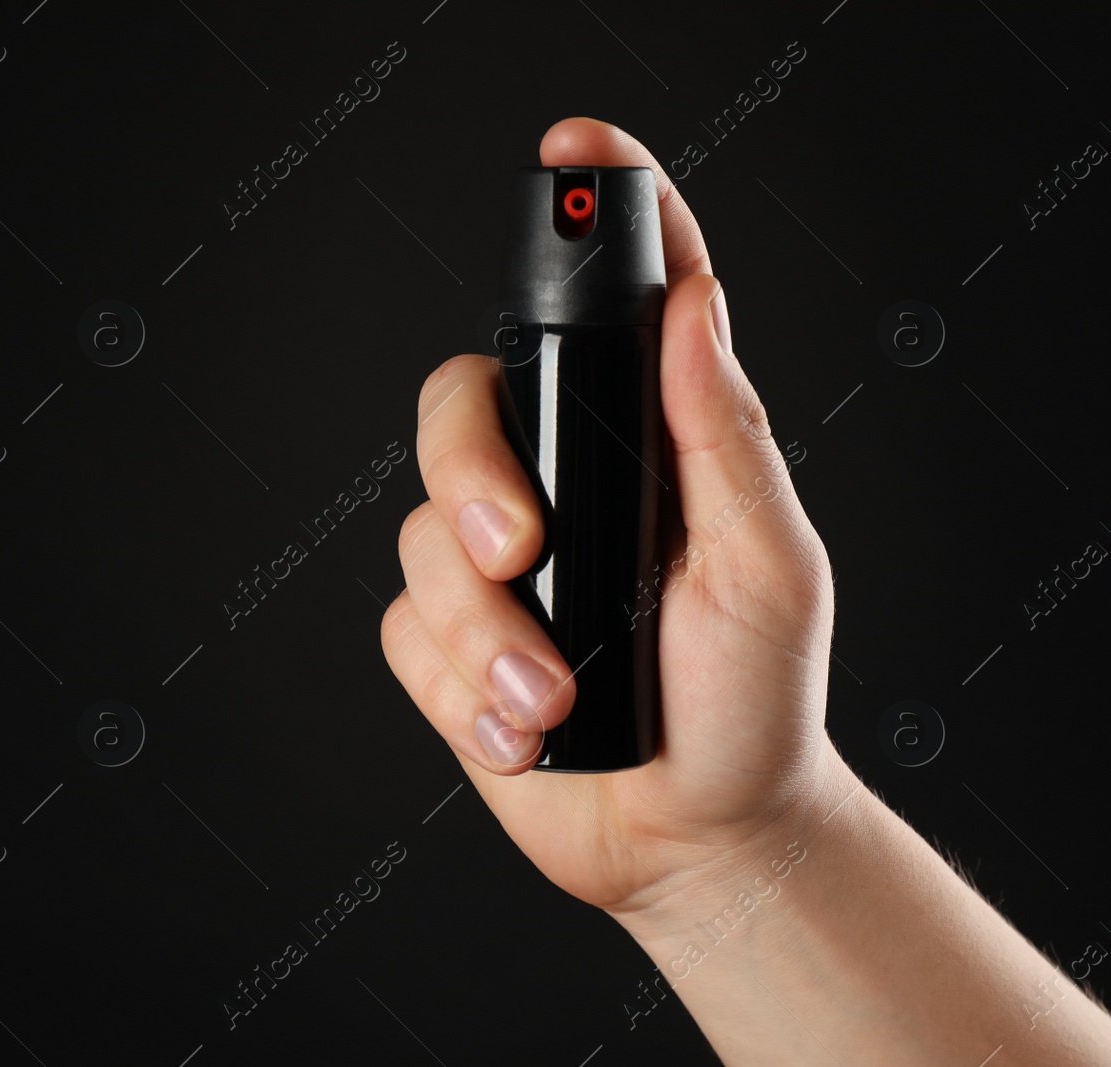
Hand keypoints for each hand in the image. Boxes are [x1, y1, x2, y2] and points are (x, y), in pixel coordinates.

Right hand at [380, 117, 849, 916]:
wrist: (690, 835)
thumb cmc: (750, 702)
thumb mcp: (768, 567)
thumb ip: (721, 434)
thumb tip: (694, 302)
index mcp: (639, 448)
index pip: (607, 308)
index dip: (590, 214)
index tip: (572, 149)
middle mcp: (557, 486)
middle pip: (455, 407)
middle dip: (471, 476)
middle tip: (523, 552)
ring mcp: (495, 565)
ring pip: (422, 538)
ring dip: (484, 634)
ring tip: (554, 702)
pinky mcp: (445, 643)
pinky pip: (403, 631)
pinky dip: (459, 687)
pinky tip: (522, 729)